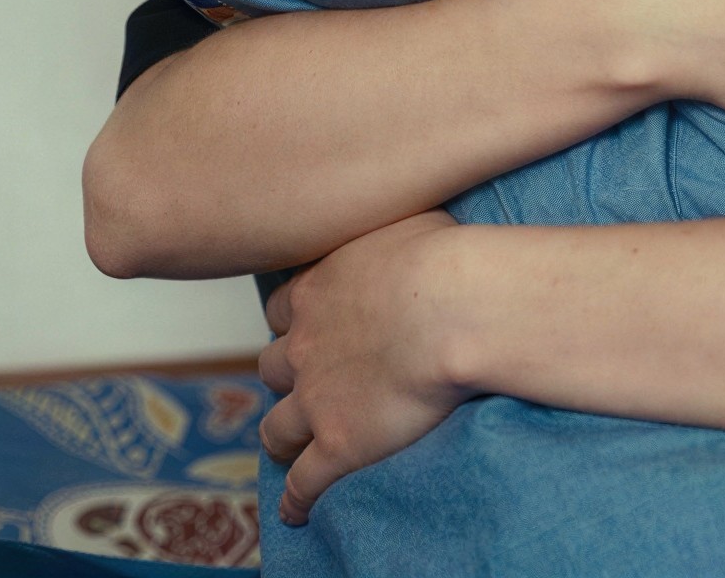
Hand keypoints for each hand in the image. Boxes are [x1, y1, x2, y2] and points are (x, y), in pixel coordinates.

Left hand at [257, 208, 466, 525]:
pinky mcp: (339, 442)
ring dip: (281, 436)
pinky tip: (299, 512)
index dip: (295, 319)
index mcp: (318, 290)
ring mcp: (317, 396)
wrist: (453, 306)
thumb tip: (410, 211)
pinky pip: (305, 480)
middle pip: (272, 365)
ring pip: (278, 426)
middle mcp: (305, 344)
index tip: (308, 324)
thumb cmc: (444, 255)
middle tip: (302, 382)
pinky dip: (298, 499)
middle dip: (284, 374)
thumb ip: (393, 228)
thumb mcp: (411, 216)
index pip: (285, 308)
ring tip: (289, 448)